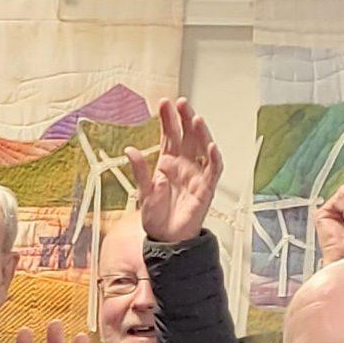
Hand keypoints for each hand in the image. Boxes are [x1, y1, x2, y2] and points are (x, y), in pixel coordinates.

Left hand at [128, 97, 224, 244]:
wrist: (166, 239)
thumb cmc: (156, 216)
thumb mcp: (143, 192)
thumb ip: (139, 171)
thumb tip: (129, 149)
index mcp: (168, 163)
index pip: (170, 136)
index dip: (168, 120)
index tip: (164, 103)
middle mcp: (184, 165)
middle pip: (187, 137)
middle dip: (185, 119)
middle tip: (182, 103)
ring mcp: (196, 175)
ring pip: (202, 148)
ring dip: (200, 133)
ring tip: (196, 118)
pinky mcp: (206, 188)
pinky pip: (213, 170)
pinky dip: (213, 158)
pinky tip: (210, 146)